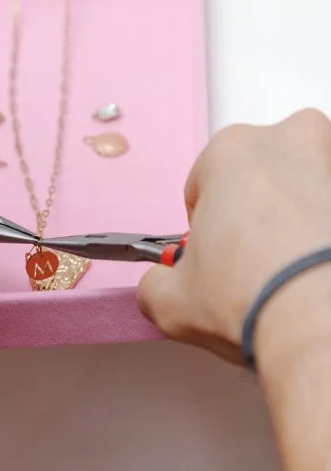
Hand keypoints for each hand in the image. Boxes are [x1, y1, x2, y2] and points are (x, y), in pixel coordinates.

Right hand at [138, 109, 330, 364]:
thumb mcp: (170, 302)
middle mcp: (288, 145)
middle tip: (254, 257)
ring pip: (311, 183)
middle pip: (264, 169)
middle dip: (258, 206)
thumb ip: (156, 284)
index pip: (205, 181)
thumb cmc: (257, 297)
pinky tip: (317, 271)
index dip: (205, 222)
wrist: (320, 325)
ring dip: (300, 214)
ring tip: (292, 267)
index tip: (212, 252)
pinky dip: (324, 238)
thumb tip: (160, 287)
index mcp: (231, 152)